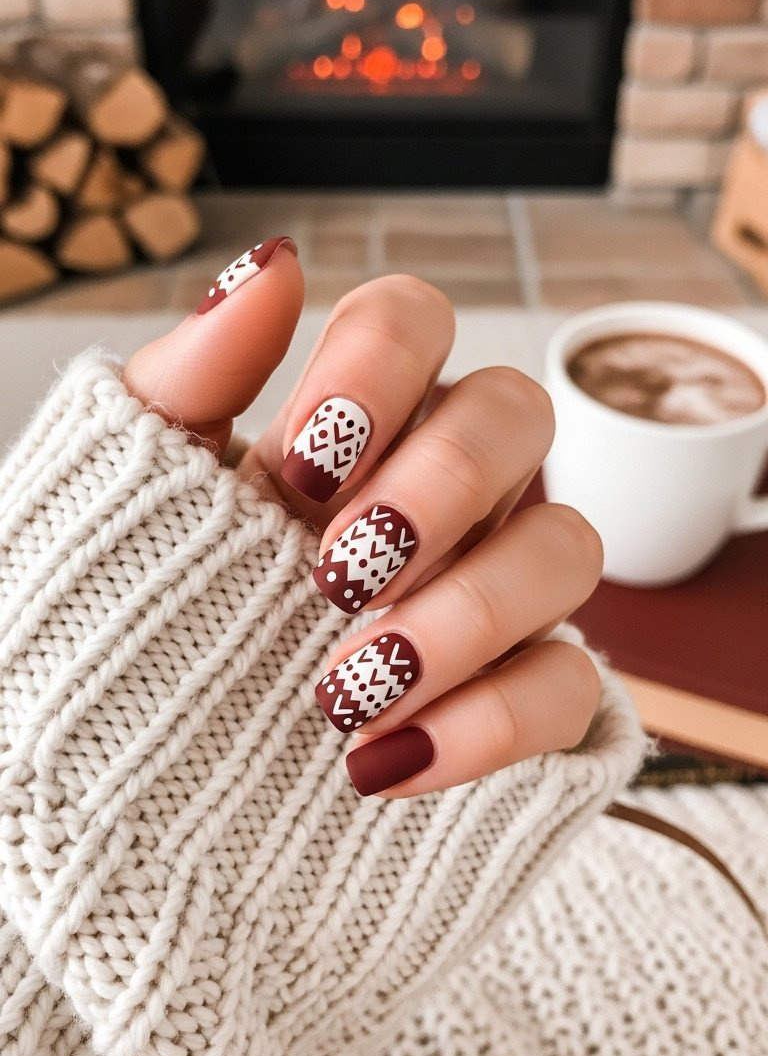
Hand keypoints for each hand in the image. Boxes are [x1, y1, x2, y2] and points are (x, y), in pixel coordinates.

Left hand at [124, 239, 603, 797]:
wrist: (129, 795)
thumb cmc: (131, 620)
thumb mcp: (136, 498)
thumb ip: (195, 376)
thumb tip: (275, 260)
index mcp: (348, 424)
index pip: (414, 319)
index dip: (376, 371)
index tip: (300, 465)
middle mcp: (440, 491)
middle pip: (515, 414)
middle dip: (438, 486)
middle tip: (337, 573)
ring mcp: (491, 593)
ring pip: (568, 547)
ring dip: (467, 612)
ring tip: (349, 689)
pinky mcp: (518, 701)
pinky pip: (568, 690)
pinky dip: (489, 725)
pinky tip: (385, 764)